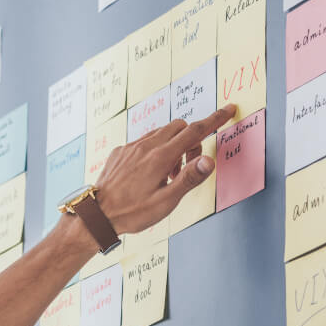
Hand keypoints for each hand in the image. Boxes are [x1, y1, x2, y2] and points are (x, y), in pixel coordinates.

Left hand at [94, 104, 236, 234]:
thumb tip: (209, 160)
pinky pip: (144, 140)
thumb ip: (189, 178)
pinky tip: (150, 172)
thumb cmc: (133, 212)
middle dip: (192, 139)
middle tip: (188, 167)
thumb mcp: (166, 201)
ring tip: (169, 175)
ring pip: (161, 133)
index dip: (214, 119)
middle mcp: (146, 146)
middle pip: (179, 127)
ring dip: (173, 145)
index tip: (228, 109)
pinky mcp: (121, 151)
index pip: (195, 131)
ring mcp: (131, 147)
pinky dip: (156, 149)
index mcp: (161, 157)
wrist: (97, 215)